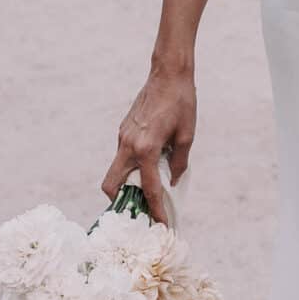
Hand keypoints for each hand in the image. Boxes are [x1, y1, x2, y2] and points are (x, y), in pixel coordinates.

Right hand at [101, 67, 196, 221]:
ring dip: (126, 184)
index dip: (156, 211)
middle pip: (111, 186)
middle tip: (139, 211)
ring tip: (147, 190)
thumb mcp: (187, 135)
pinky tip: (148, 165)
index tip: (161, 225)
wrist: (168, 73)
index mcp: (146, 149)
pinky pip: (122, 156)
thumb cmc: (181, 103)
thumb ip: (179, 162)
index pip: (149, 189)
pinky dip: (131, 167)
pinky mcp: (123, 130)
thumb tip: (172, 182)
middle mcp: (128, 145)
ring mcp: (122, 137)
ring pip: (114, 171)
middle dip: (120, 203)